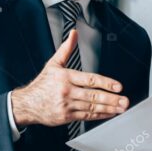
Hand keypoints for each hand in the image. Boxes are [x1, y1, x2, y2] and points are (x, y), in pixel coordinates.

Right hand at [11, 30, 128, 125]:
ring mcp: (67, 105)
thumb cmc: (42, 84)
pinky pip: (86, 116)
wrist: (26, 104)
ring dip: (109, 108)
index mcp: (65, 77)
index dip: (106, 83)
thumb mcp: (53, 64)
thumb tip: (74, 33)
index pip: (89, 80)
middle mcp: (66, 91)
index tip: (118, 86)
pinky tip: (110, 113)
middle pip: (93, 96)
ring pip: (92, 107)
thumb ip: (66, 49)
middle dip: (111, 99)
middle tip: (124, 100)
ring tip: (121, 108)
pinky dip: (100, 115)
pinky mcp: (66, 116)